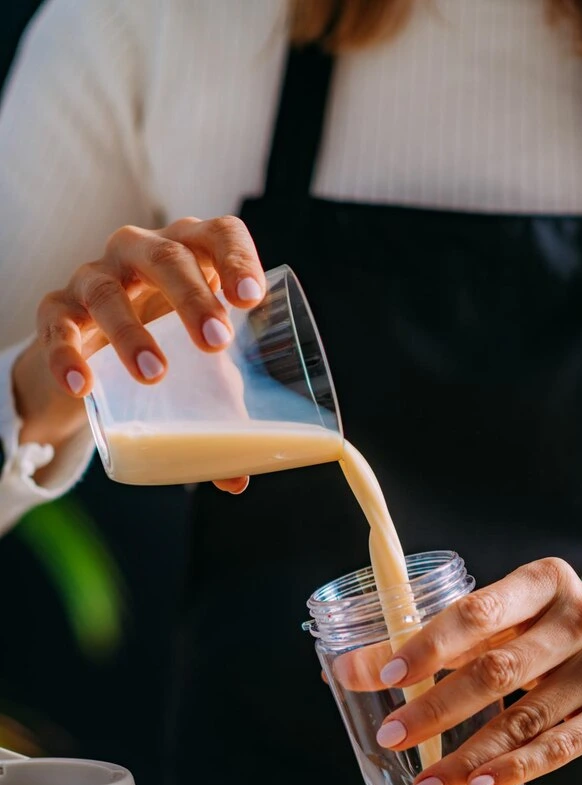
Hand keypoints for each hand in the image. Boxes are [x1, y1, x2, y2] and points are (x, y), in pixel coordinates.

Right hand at [12, 215, 264, 492]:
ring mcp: (95, 279)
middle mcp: (141, 254)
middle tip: (215, 341)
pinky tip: (83, 386)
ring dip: (131, 331)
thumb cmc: (166, 353)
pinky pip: (58, 328)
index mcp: (192, 255)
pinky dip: (67, 355)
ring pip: (108, 289)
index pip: (218, 234)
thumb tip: (237, 480)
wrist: (90, 360)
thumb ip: (222, 418)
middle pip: (166, 255)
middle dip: (192, 296)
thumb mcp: (200, 379)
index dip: (236, 257)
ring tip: (154, 373)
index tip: (251, 298)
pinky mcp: (57, 312)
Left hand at [344, 558, 581, 784]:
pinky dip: (516, 770)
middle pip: (497, 670)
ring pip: (524, 718)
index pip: (479, 611)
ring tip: (424, 783)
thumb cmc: (544, 629)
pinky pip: (560, 748)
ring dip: (468, 755)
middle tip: (390, 735)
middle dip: (436, 707)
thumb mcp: (503, 618)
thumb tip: (345, 670)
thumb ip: (436, 640)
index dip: (430, 645)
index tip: (386, 678)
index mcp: (546, 580)